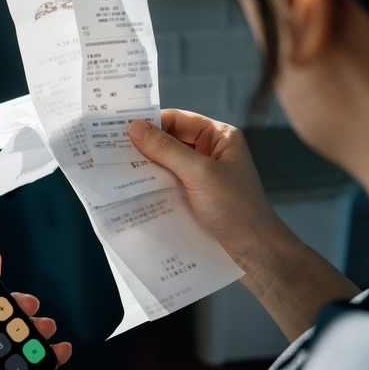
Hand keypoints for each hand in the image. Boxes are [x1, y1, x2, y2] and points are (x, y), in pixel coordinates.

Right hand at [128, 109, 286, 266]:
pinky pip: (170, 182)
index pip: (178, 119)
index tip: (122, 129)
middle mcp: (212, 151)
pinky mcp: (197, 195)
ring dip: (147, 166)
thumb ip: (167, 150)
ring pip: (168, 162)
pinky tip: (137, 188)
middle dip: (145, 145)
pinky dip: (154, 183)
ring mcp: (204, 174)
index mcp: (220, 136)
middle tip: (114, 149)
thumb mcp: (200, 174)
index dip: (151, 122)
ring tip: (120, 169)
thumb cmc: (237, 208)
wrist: (254, 250)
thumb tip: (136, 128)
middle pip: (170, 139)